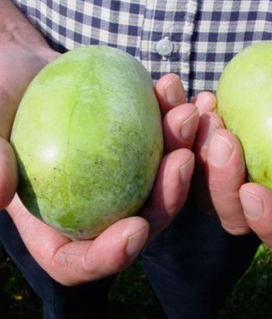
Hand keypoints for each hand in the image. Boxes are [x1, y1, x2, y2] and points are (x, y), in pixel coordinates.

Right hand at [4, 44, 196, 284]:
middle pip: (140, 221)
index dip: (109, 257)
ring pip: (163, 181)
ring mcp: (119, 175)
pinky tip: (176, 90)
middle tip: (181, 158)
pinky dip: (176, 119)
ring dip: (182, 150)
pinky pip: (165, 141)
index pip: (78, 261)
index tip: (135, 229)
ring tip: (187, 113)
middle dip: (168, 198)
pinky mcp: (136, 145)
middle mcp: (93, 205)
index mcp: (52, 219)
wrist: (27, 67)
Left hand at [194, 9, 271, 258]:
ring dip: (198, 157)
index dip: (268, 225)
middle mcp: (271, 194)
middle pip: (234, 215)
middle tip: (223, 139)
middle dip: (221, 186)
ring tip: (208, 115)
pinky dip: (191, 127)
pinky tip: (202, 100)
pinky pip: (195, 145)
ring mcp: (241, 168)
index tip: (253, 192)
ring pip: (205, 185)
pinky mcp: (222, 140)